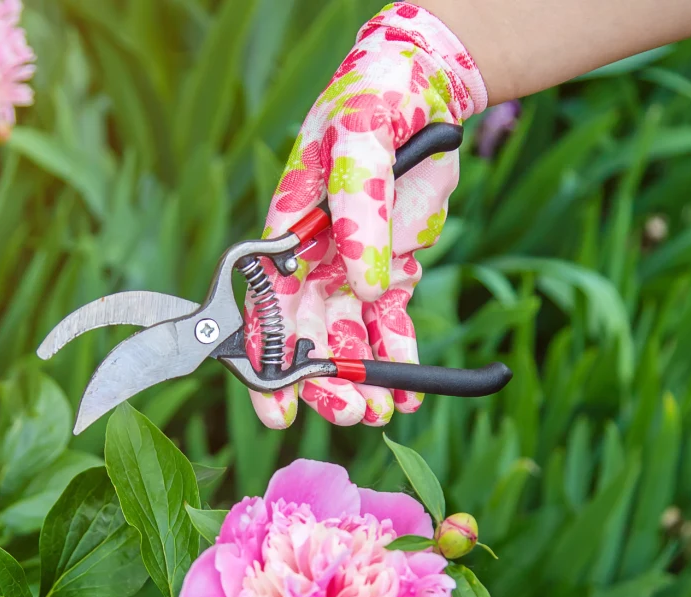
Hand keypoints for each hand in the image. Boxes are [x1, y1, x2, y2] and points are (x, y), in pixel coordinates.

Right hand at [248, 3, 485, 428]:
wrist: (423, 90)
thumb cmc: (375, 101)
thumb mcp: (361, 140)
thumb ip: (358, 210)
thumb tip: (364, 287)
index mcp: (287, 233)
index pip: (267, 305)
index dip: (267, 358)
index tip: (278, 407)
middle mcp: (312, 259)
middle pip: (308, 334)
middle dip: (324, 380)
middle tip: (349, 412)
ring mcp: (353, 269)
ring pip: (349, 338)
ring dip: (362, 378)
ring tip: (379, 413)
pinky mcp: (391, 273)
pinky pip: (392, 326)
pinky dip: (400, 359)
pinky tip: (409, 395)